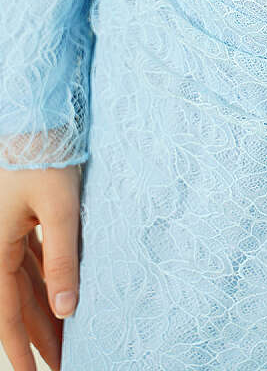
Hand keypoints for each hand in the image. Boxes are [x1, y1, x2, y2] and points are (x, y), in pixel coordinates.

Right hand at [0, 164, 81, 370]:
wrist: (37, 113)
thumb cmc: (46, 155)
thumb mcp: (60, 209)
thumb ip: (62, 259)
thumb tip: (66, 310)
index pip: (8, 313)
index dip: (21, 348)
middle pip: (18, 301)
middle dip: (38, 336)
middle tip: (62, 363)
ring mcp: (8, 228)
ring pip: (27, 281)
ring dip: (45, 309)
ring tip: (66, 337)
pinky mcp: (23, 214)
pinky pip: (33, 257)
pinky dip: (46, 278)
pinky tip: (60, 292)